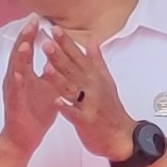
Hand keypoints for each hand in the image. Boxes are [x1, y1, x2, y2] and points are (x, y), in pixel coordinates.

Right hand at [0, 24, 72, 152]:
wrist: (24, 137)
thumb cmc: (35, 112)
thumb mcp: (47, 87)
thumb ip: (53, 70)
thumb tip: (63, 53)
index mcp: (25, 74)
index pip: (27, 50)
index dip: (32, 34)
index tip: (38, 18)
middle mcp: (16, 79)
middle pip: (19, 54)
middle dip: (24, 38)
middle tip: (31, 21)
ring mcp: (13, 92)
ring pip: (15, 71)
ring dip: (19, 57)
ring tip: (25, 43)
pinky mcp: (13, 106)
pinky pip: (15, 93)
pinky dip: (17, 82)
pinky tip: (20, 74)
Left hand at [51, 29, 136, 161]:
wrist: (121, 137)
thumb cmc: (111, 109)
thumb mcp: (106, 81)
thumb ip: (96, 61)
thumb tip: (92, 41)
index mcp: (94, 77)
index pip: (78, 56)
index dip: (66, 43)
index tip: (54, 29)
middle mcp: (92, 88)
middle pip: (73, 70)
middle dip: (59, 56)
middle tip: (45, 42)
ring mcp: (89, 104)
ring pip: (72, 89)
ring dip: (60, 78)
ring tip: (46, 67)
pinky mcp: (86, 121)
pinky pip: (75, 114)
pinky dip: (66, 108)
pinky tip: (56, 101)